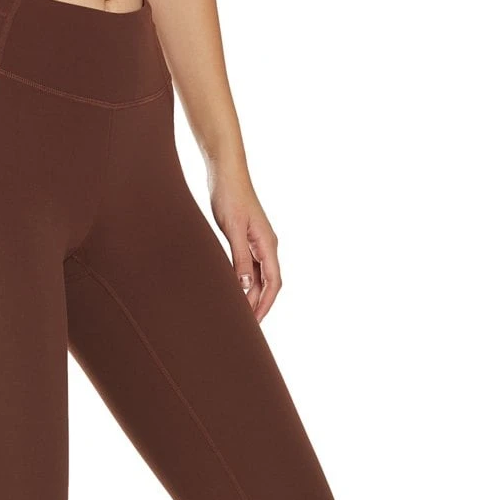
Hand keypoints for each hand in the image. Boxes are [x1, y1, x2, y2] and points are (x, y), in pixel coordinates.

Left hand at [209, 181, 281, 321]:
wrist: (225, 173)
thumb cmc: (230, 196)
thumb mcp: (232, 229)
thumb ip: (239, 258)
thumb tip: (246, 286)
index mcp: (268, 244)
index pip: (273, 283)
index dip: (265, 305)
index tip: (255, 323)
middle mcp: (266, 246)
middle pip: (267, 284)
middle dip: (258, 305)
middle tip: (245, 326)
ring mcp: (257, 243)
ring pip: (258, 277)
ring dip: (250, 296)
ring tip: (238, 314)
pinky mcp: (245, 240)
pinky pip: (248, 268)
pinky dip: (242, 283)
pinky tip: (232, 292)